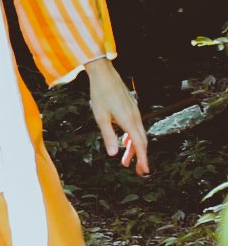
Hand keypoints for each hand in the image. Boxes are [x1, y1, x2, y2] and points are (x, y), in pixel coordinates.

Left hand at [85, 59, 149, 175]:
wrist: (104, 74)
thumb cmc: (100, 94)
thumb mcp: (101, 117)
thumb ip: (108, 136)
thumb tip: (113, 154)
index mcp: (128, 121)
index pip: (139, 144)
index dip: (143, 159)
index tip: (145, 171)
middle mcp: (135, 117)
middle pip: (141, 141)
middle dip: (140, 157)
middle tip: (137, 171)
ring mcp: (134, 112)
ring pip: (138, 134)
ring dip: (133, 148)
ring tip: (126, 160)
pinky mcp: (131, 108)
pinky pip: (135, 126)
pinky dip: (132, 137)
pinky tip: (125, 142)